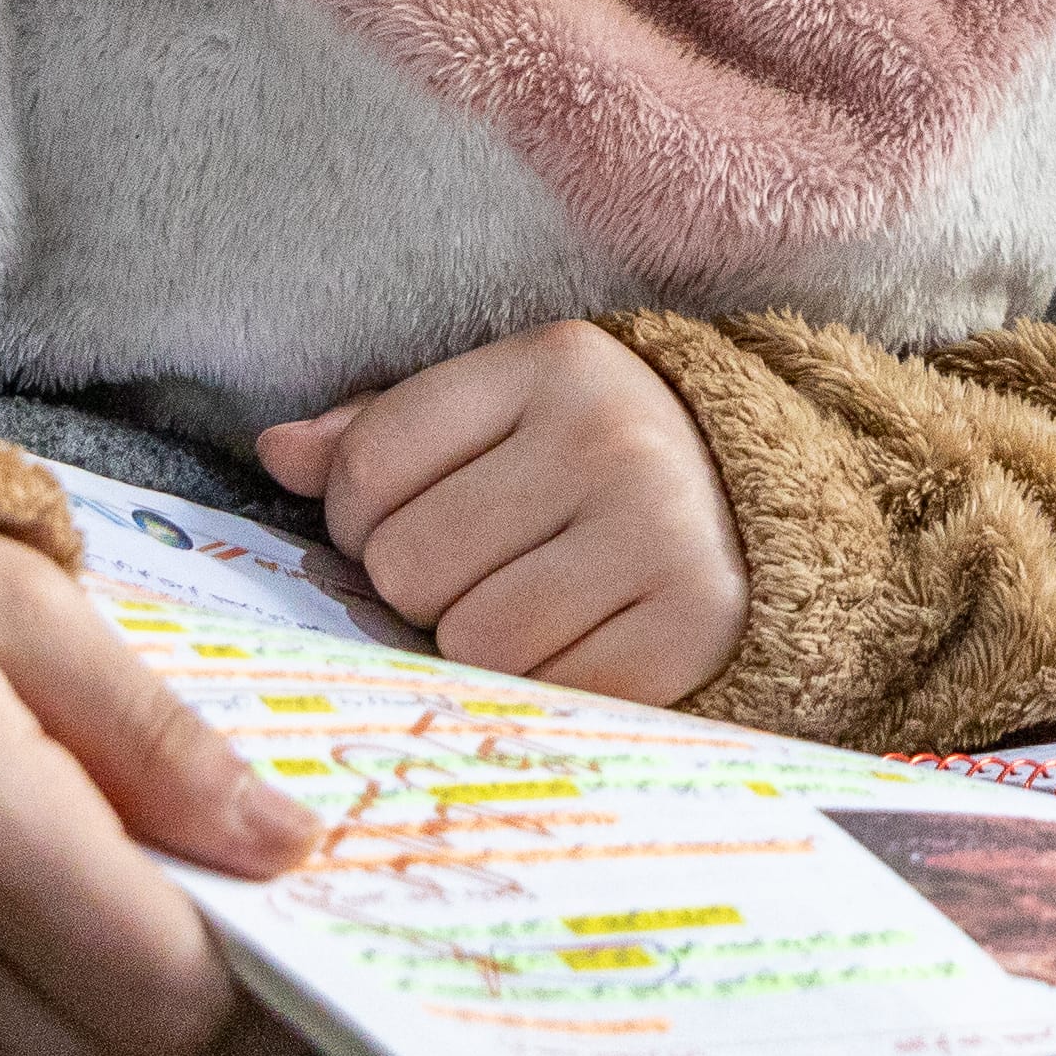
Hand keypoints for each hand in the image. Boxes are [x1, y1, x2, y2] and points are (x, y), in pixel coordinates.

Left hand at [259, 320, 751, 705]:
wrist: (779, 515)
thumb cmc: (606, 463)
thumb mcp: (509, 412)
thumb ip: (389, 430)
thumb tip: (276, 453)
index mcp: (555, 364)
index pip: (371, 464)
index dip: (357, 517)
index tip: (406, 523)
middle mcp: (610, 439)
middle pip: (408, 563)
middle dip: (420, 587)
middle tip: (481, 574)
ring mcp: (658, 534)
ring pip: (469, 639)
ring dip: (477, 644)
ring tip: (529, 608)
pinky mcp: (690, 627)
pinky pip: (545, 691)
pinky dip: (544, 685)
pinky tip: (577, 645)